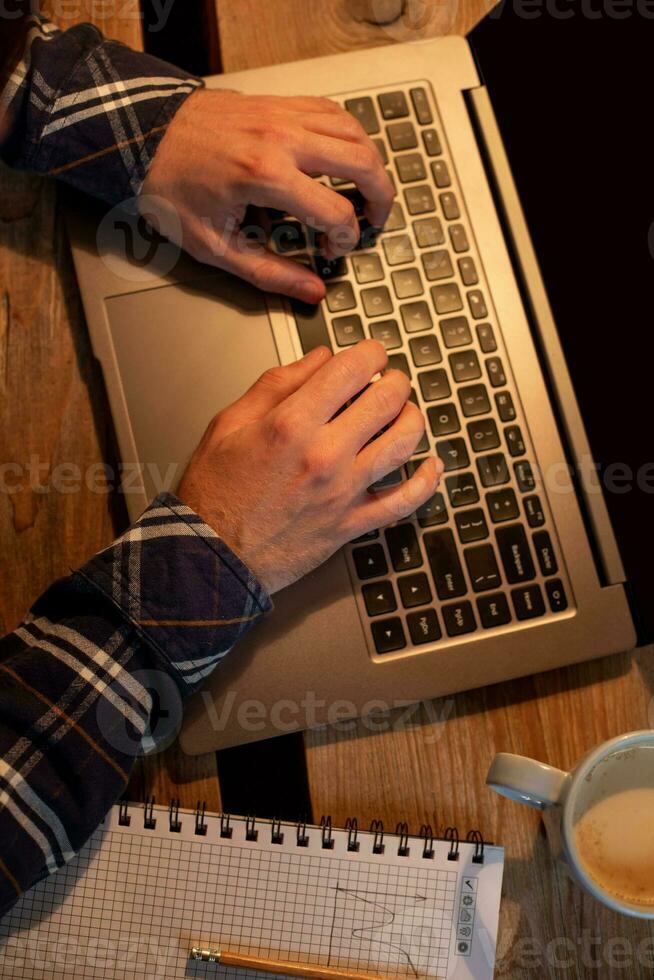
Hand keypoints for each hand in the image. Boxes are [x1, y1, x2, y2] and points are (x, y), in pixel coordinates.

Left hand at [139, 89, 393, 302]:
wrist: (142, 136)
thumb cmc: (171, 188)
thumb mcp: (215, 247)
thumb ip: (269, 273)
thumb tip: (311, 292)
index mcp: (266, 176)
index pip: (336, 212)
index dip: (345, 240)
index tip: (332, 252)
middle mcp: (282, 138)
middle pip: (362, 163)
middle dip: (381, 198)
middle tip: (376, 221)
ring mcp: (283, 114)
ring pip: (355, 132)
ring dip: (372, 164)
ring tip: (369, 192)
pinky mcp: (279, 102)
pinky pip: (333, 111)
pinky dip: (350, 135)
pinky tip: (346, 157)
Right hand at [177, 341, 443, 593]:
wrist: (211, 555)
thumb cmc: (214, 492)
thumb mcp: (229, 423)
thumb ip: (277, 384)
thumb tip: (319, 359)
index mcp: (291, 424)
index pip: (352, 369)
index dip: (370, 352)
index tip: (370, 354)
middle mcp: (324, 454)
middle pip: (388, 399)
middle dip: (393, 381)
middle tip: (387, 381)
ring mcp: (344, 490)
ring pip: (404, 442)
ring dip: (411, 419)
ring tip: (403, 413)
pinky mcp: (352, 523)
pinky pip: (405, 501)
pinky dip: (426, 481)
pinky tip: (432, 465)